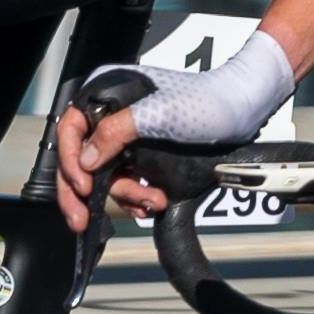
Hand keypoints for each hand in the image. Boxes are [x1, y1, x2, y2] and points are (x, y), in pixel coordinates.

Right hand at [52, 28, 286, 224]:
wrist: (244, 110)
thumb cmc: (207, 102)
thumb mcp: (160, 115)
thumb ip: (116, 132)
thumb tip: (85, 160)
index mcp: (109, 92)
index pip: (70, 129)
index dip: (70, 160)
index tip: (83, 185)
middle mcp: (113, 114)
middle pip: (81, 158)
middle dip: (84, 192)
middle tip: (83, 220)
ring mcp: (128, 136)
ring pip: (106, 175)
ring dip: (125, 195)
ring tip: (152, 202)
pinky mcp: (144, 154)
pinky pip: (127, 181)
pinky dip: (136, 196)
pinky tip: (152, 203)